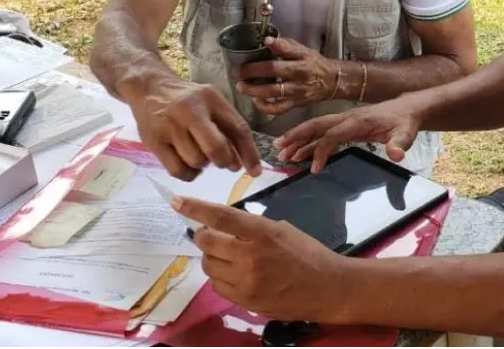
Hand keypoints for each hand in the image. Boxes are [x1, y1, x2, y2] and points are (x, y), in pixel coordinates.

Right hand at [129, 77, 260, 180]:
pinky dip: (188, 173)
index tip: (255, 171)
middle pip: (216, 148)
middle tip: (224, 163)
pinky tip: (188, 164)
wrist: (149, 88)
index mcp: (211, 99)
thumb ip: (227, 125)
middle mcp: (191, 111)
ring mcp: (170, 127)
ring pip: (197, 161)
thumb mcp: (210, 101)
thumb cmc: (187, 99)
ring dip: (204, 165)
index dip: (250, 153)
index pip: (238, 128)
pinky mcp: (154, 142)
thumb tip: (241, 160)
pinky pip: (178, 170)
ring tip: (199, 154)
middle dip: (224, 161)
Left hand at [174, 196, 348, 321]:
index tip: (177, 202)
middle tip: (211, 234)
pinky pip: (217, 285)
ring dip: (212, 257)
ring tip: (229, 256)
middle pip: (206, 242)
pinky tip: (236, 273)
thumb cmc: (307, 253)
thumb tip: (223, 226)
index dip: (196, 208)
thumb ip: (252, 228)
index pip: (220, 217)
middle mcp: (250, 257)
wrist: (326, 288)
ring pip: (208, 265)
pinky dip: (220, 276)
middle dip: (204, 235)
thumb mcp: (281, 230)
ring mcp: (245, 281)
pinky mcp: (244, 301)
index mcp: (262, 233)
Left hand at [233, 37, 338, 115]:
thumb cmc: (314, 64)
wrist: (332, 82)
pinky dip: (264, 107)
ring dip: (254, 90)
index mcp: (303, 58)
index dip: (277, 45)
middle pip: (274, 70)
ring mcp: (297, 91)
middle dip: (252, 70)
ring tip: (241, 86)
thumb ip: (286, 46)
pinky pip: (277, 109)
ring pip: (273, 92)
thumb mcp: (304, 50)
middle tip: (237, 71)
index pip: (289, 50)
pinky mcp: (295, 104)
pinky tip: (256, 100)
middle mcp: (300, 74)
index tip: (266, 41)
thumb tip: (268, 40)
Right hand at [273, 96, 421, 172]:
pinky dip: (309, 142)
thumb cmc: (405, 122)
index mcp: (359, 121)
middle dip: (297, 136)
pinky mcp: (345, 125)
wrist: (408, 109)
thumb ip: (400, 144)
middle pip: (317, 125)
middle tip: (280, 150)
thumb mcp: (406, 134)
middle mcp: (347, 118)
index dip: (322, 149)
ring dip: (299, 139)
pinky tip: (299, 153)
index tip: (313, 168)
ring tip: (282, 154)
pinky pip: (323, 133)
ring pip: (317, 128)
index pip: (334, 133)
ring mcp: (345, 120)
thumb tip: (396, 154)